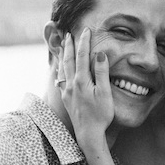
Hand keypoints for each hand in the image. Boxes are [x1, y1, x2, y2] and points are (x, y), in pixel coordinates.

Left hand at [58, 29, 113, 149]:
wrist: (88, 134)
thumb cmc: (100, 115)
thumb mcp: (105, 93)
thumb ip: (101, 72)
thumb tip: (99, 53)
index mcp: (81, 81)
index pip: (82, 56)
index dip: (84, 41)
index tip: (86, 30)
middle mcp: (71, 84)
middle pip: (68, 60)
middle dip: (69, 45)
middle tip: (70, 33)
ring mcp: (66, 91)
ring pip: (62, 68)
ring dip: (63, 55)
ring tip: (63, 45)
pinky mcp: (65, 98)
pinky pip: (60, 79)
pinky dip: (60, 69)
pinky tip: (59, 68)